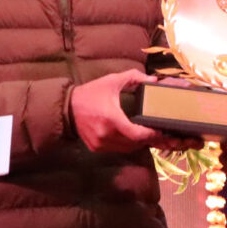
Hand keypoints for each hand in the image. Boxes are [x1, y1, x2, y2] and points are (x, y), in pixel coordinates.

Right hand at [70, 69, 185, 154]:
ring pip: (127, 149)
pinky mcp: (96, 148)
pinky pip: (117, 149)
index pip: (137, 135)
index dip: (151, 134)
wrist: (66, 107)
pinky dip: (125, 144)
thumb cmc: (90, 93)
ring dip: (137, 143)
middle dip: (147, 138)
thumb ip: (134, 77)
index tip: (159, 130)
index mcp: (111, 119)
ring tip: (145, 134)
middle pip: (134, 144)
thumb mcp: (112, 81)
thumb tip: (153, 80)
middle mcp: (106, 135)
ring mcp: (100, 144)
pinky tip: (130, 137)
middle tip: (157, 132)